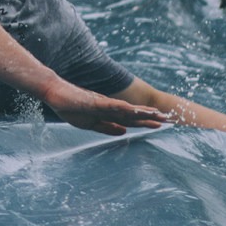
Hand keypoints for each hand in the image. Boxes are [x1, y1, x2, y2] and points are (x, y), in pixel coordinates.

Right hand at [43, 82, 165, 135]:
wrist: (55, 94)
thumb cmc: (70, 108)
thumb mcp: (91, 124)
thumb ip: (107, 127)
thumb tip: (125, 132)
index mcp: (109, 114)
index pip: (131, 119)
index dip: (146, 122)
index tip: (161, 124)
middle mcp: (110, 107)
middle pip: (134, 113)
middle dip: (151, 117)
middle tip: (169, 119)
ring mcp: (103, 103)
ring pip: (127, 108)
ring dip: (142, 111)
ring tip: (157, 114)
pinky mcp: (94, 101)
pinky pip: (111, 105)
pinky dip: (123, 107)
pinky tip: (133, 109)